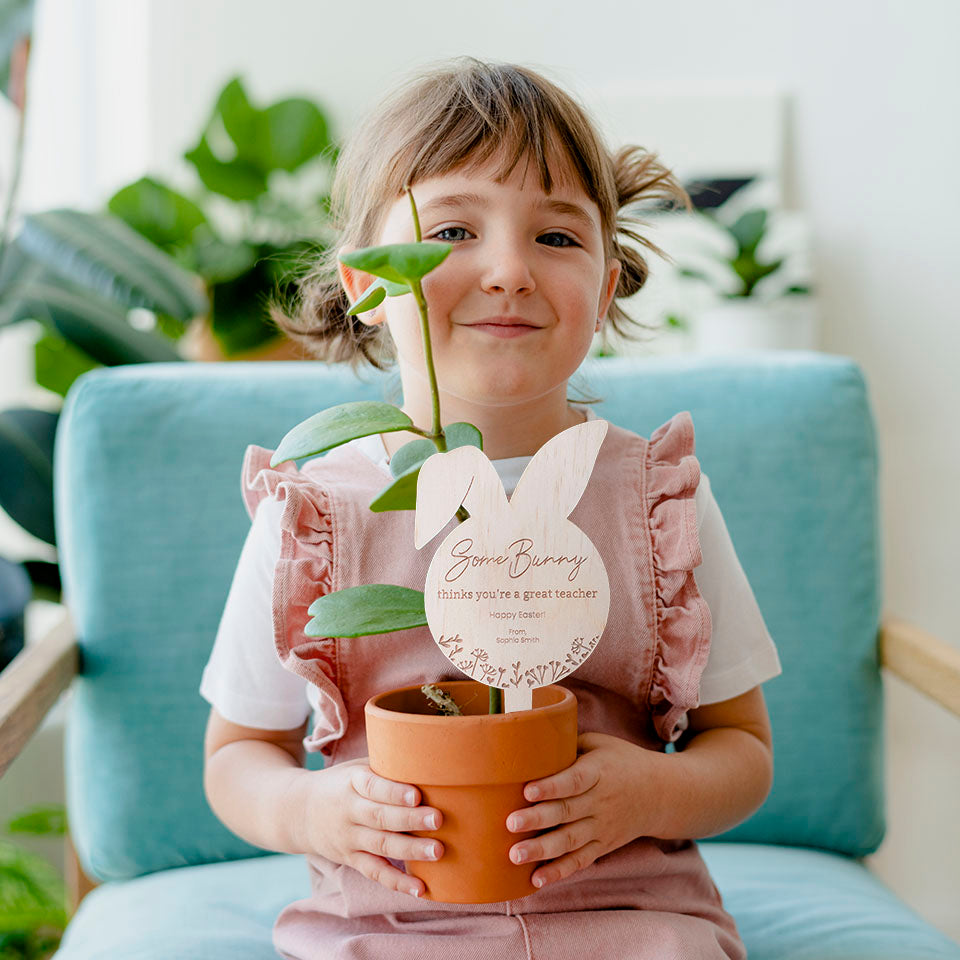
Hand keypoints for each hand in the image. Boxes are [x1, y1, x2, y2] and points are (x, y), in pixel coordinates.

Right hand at [298, 756, 443, 898]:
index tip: (417, 794)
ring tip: (438, 852)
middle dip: (411, 819)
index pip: (373, 787)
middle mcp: (349, 811)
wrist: (299, 811)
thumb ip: (385, 766)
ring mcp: (349, 838)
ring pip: (381, 846)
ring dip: (410, 851)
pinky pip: (375, 872)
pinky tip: (420, 888)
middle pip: (380, 817)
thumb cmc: (342, 783)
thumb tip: (426, 756)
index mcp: (352, 782)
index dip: (394, 792)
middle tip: (439, 820)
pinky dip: (397, 882)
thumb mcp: (356, 767)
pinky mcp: (351, 859)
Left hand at [505, 731, 662, 888]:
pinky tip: (536, 880)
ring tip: (515, 856)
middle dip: (537, 819)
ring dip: (542, 850)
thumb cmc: (621, 761)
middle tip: (510, 824)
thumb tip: (529, 739)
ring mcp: (602, 827)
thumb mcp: (600, 743)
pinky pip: (580, 861)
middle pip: (567, 812)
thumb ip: (568, 745)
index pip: (574, 781)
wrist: (661, 793)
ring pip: (571, 841)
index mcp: (599, 772)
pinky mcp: (603, 846)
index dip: (551, 786)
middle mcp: (601, 802)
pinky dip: (559, 872)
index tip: (526, 790)